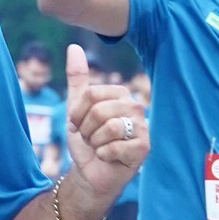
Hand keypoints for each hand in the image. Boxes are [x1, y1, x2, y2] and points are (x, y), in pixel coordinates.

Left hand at [61, 45, 147, 209]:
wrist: (91, 172)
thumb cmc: (87, 140)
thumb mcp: (76, 108)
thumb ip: (78, 78)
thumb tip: (74, 47)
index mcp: (121, 94)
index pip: (90, 94)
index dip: (77, 113)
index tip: (80, 124)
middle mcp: (136, 106)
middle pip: (98, 110)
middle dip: (86, 130)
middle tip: (91, 139)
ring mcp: (143, 127)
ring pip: (108, 128)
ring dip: (95, 143)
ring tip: (100, 147)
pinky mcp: (144, 148)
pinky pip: (114, 146)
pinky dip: (103, 155)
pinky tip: (109, 157)